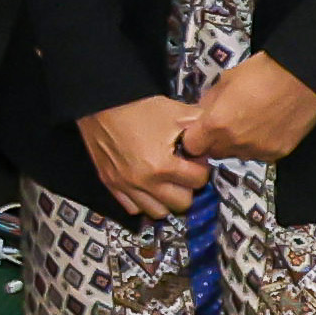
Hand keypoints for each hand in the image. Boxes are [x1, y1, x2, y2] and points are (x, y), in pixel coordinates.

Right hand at [76, 96, 205, 220]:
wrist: (100, 102)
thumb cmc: (138, 107)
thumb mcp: (176, 111)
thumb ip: (201, 125)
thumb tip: (215, 136)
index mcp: (162, 165)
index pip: (199, 180)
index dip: (202, 167)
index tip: (196, 158)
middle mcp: (144, 182)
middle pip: (182, 203)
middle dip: (188, 187)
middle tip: (184, 171)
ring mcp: (126, 186)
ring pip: (158, 212)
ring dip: (167, 199)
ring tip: (166, 182)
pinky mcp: (111, 185)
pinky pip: (133, 208)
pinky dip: (143, 201)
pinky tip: (147, 186)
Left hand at [174, 54, 315, 169]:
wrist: (302, 77)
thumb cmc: (261, 72)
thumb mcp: (225, 81)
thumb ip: (209, 102)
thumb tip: (202, 113)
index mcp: (216, 124)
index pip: (192, 146)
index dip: (194, 138)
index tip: (200, 130)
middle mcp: (235, 143)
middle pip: (214, 153)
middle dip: (214, 142)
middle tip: (225, 124)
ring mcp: (257, 151)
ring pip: (236, 155)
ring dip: (236, 144)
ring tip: (248, 123)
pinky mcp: (277, 153)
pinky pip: (259, 154)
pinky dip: (257, 144)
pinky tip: (266, 127)